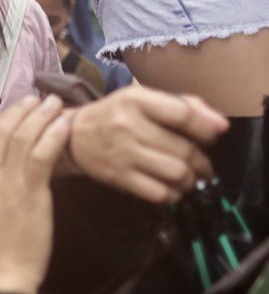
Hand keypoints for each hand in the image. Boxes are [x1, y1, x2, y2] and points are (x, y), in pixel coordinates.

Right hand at [0, 95, 68, 293]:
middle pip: (1, 131)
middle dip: (19, 109)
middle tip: (33, 100)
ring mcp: (8, 183)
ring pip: (24, 136)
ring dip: (41, 115)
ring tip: (53, 104)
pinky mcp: (32, 192)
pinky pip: (44, 154)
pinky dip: (54, 135)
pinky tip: (63, 125)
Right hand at [67, 86, 227, 203]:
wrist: (73, 136)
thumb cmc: (115, 115)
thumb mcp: (141, 99)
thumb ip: (182, 105)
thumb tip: (220, 124)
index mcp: (135, 100)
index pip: (183, 115)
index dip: (206, 129)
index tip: (211, 137)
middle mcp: (128, 125)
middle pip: (183, 150)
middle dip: (202, 162)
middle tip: (202, 165)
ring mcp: (122, 153)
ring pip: (176, 173)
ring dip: (191, 179)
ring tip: (188, 177)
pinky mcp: (118, 177)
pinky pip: (159, 193)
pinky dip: (173, 194)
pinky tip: (170, 187)